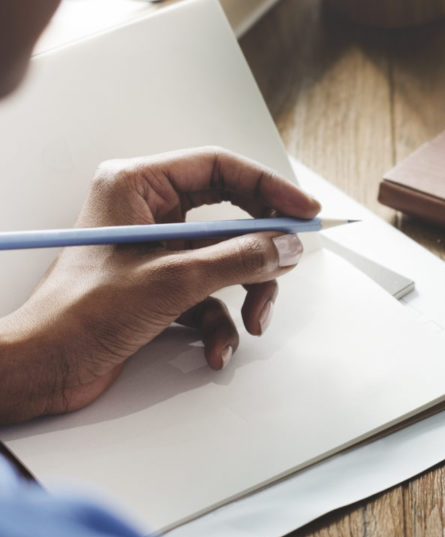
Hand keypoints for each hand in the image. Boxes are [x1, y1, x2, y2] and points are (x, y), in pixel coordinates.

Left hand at [0, 147, 319, 422]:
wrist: (48, 367)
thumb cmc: (82, 313)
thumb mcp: (173, 280)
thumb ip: (238, 259)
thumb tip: (284, 245)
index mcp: (137, 187)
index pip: (219, 169)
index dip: (269, 188)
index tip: (304, 211)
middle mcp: (146, 214)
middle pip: (228, 218)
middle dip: (258, 253)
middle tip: (285, 267)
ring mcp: (154, 253)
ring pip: (224, 263)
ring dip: (244, 296)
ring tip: (252, 322)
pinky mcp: (158, 289)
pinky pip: (208, 298)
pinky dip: (218, 326)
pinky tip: (214, 351)